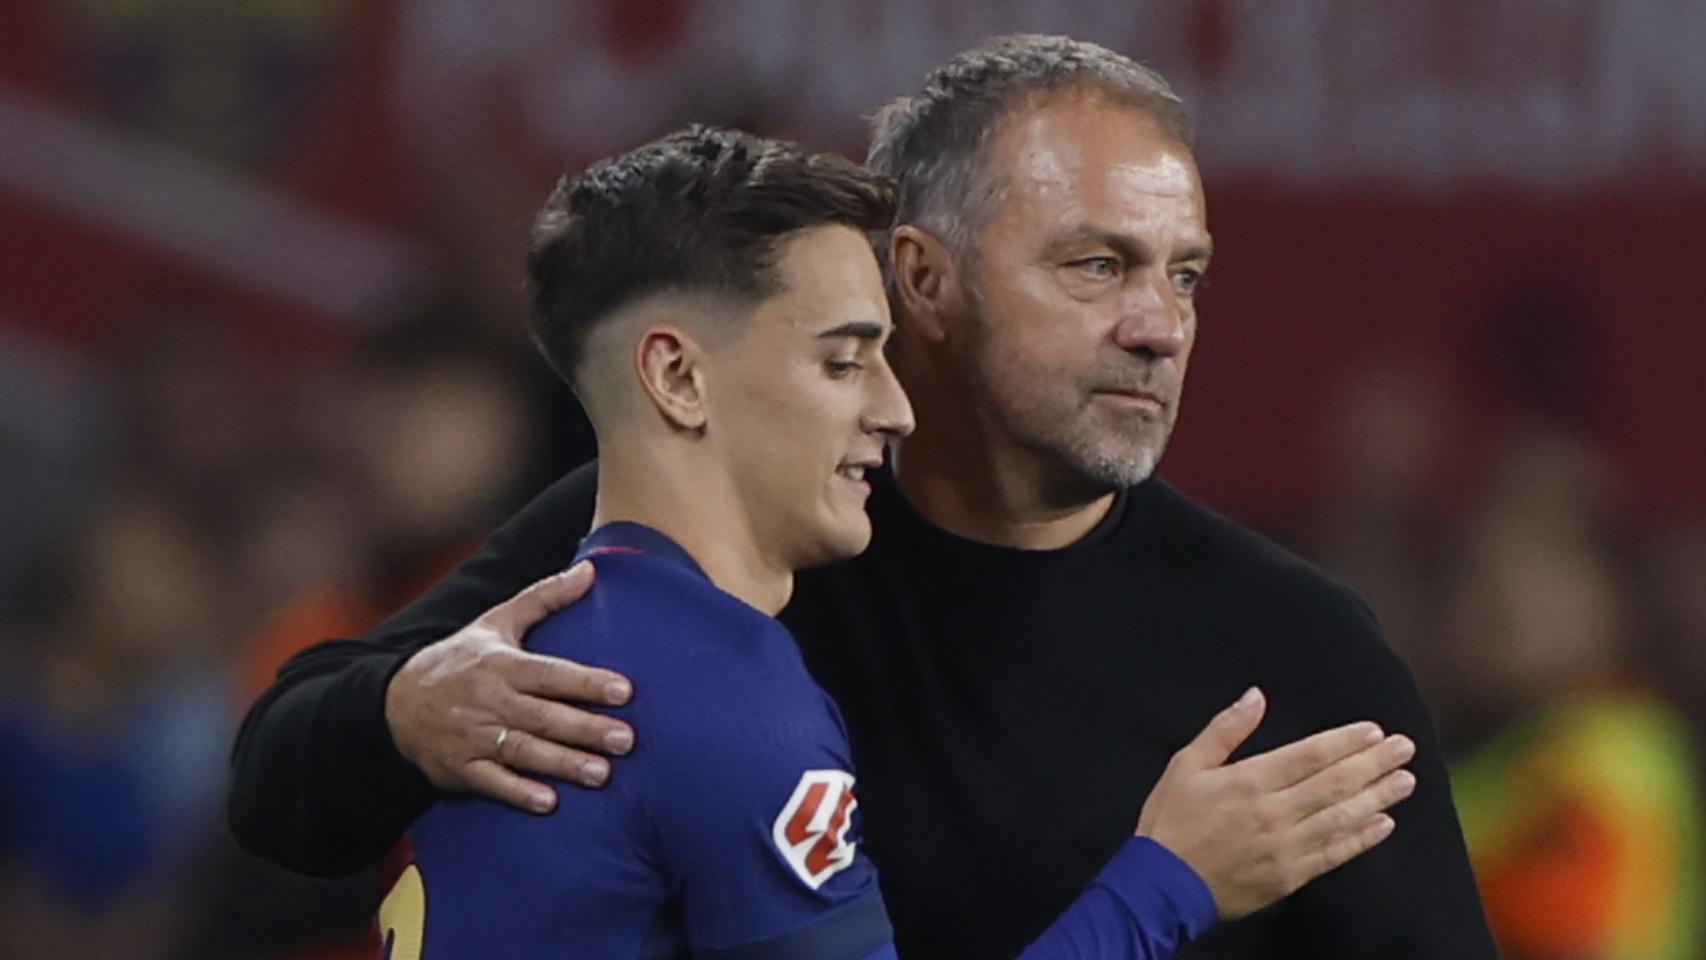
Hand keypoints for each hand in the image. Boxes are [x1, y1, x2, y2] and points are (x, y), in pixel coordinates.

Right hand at [385, 561, 635, 812]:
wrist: (395, 701)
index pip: (551, 674)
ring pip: (524, 751)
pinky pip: (492, 782)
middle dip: (586, 729)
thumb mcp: (497, 621)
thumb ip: (545, 598)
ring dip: (563, 764)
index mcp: (502, 665)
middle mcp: (490, 701)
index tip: (625, 691)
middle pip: (544, 716)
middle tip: (627, 740)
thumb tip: (592, 569)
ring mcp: (474, 737)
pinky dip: (518, 793)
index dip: (587, 682)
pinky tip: (549, 802)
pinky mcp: (460, 768)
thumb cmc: (460, 659)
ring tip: (602, 774)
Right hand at [1136, 687, 1415, 919]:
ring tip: (1405, 781)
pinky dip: (1361, 839)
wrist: (1163, 885)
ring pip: (1342, 817)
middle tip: (1405, 749)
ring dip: (1378, 798)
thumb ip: (1225, 729)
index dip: (1346, 742)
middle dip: (1374, 764)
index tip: (1375, 732)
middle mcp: (1274, 812)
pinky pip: (1334, 854)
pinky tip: (1383, 825)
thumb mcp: (1186, 765)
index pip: (1310, 755)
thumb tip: (1255, 696)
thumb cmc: (1171, 821)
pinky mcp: (1289, 876)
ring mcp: (1285, 847)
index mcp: (1250, 781)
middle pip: (1335, 783)